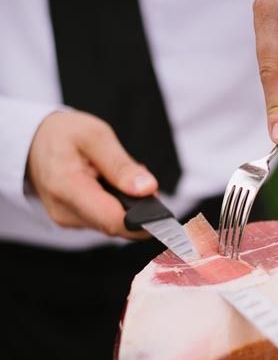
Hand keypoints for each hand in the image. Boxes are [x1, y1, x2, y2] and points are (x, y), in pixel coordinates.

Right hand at [27, 110, 157, 237]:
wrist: (31, 143)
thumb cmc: (62, 134)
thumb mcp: (95, 135)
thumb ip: (121, 165)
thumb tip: (148, 189)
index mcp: (67, 187)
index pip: (113, 220)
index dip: (144, 222)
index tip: (164, 214)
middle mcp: (65, 212)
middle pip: (116, 225)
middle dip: (138, 208)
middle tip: (143, 182)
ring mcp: (68, 220)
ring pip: (112, 223)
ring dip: (127, 205)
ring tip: (122, 177)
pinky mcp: (73, 221)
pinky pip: (104, 219)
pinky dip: (115, 205)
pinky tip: (112, 186)